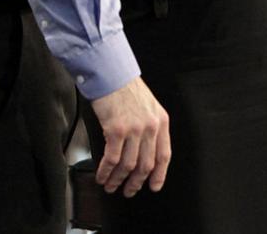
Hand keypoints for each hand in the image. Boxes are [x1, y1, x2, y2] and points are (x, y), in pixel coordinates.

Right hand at [88, 76, 170, 196]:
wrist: (112, 76)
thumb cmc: (127, 90)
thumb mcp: (149, 107)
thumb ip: (150, 128)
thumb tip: (144, 153)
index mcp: (161, 122)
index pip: (164, 155)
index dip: (159, 174)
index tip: (154, 186)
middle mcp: (150, 127)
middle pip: (146, 164)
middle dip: (136, 182)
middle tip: (129, 191)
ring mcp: (134, 130)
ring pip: (128, 165)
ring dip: (118, 180)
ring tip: (111, 186)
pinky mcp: (116, 130)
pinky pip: (112, 159)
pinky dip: (106, 171)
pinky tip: (102, 176)